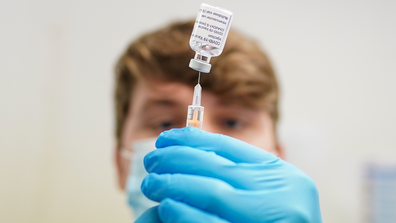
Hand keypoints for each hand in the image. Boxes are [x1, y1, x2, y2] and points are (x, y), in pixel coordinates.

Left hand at [139, 127, 321, 221]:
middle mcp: (281, 194)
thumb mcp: (264, 191)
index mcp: (282, 175)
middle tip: (152, 161)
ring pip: (213, 192)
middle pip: (217, 166)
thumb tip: (186, 148)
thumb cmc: (273, 219)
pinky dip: (186, 213)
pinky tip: (167, 207)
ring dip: (175, 183)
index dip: (191, 139)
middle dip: (177, 159)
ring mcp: (268, 219)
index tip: (166, 139)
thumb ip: (236, 173)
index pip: (229, 147)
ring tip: (152, 183)